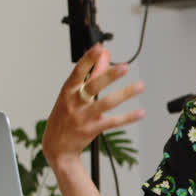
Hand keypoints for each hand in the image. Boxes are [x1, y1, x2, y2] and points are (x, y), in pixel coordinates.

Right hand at [42, 44, 144, 173]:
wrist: (56, 147)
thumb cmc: (65, 116)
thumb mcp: (72, 94)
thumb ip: (91, 73)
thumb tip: (104, 55)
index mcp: (68, 91)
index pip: (78, 72)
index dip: (88, 59)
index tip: (99, 48)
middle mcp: (74, 103)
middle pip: (93, 87)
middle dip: (109, 76)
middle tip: (125, 67)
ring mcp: (83, 117)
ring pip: (106, 104)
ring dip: (124, 94)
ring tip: (140, 86)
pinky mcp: (91, 129)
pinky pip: (112, 122)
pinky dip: (127, 117)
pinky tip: (140, 112)